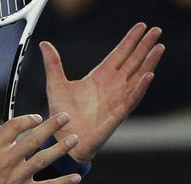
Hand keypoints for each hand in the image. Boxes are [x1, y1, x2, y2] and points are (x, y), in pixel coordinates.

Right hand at [0, 113, 80, 183]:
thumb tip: (11, 144)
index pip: (13, 127)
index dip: (27, 119)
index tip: (36, 118)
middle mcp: (5, 162)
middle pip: (33, 139)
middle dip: (51, 126)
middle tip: (64, 117)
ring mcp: (16, 179)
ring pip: (44, 159)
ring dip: (61, 148)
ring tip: (73, 139)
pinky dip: (63, 182)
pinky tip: (75, 177)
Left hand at [41, 23, 164, 163]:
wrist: (62, 137)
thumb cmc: (62, 114)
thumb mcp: (55, 85)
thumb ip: (53, 64)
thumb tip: (44, 44)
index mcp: (99, 77)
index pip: (119, 54)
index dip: (130, 41)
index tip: (141, 27)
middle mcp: (111, 86)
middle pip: (132, 62)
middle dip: (144, 46)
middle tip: (156, 30)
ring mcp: (116, 99)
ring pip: (137, 78)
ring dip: (148, 63)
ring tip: (158, 49)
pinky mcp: (116, 114)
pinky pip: (131, 99)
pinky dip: (139, 88)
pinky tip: (147, 76)